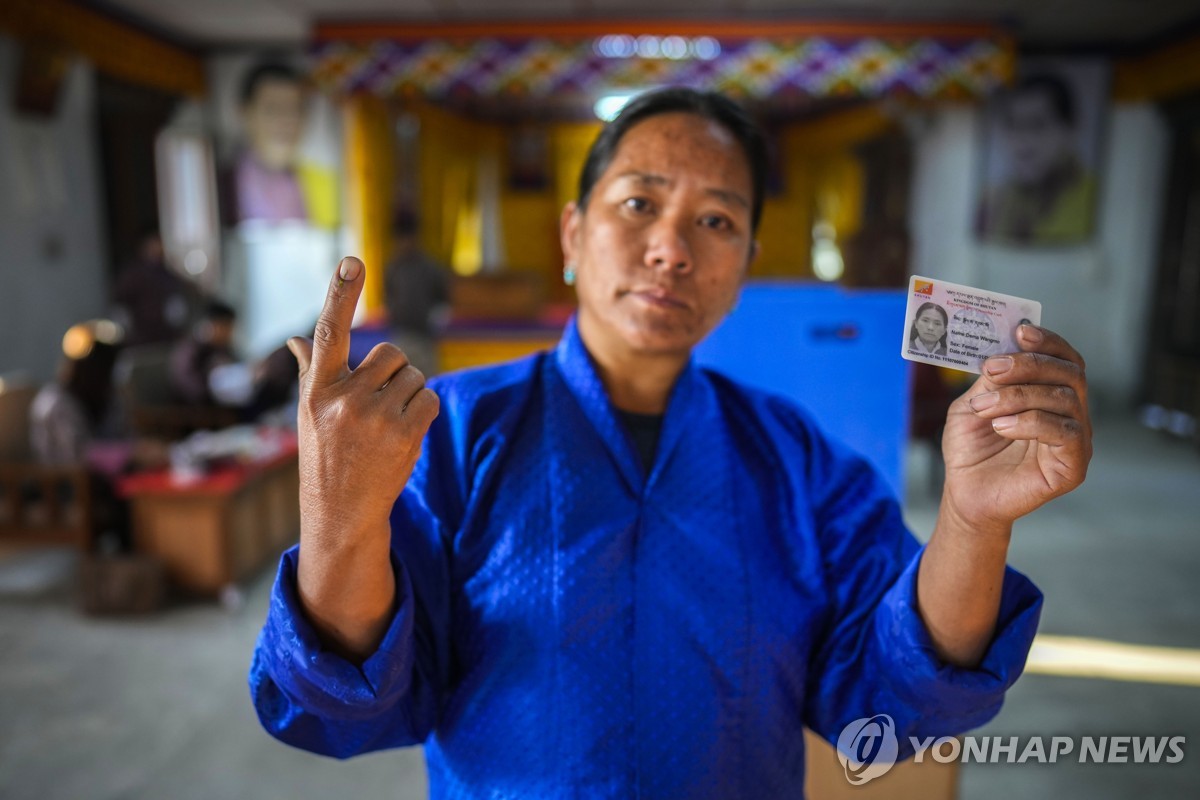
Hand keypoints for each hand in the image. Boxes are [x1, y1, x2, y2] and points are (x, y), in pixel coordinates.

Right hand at [288, 256, 439, 550]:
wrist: (342, 512)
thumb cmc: (325, 455)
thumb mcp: (309, 413)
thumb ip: (310, 371)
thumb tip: (295, 340)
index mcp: (317, 388)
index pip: (330, 331)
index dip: (342, 293)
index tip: (352, 260)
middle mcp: (343, 398)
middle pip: (392, 353)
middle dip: (393, 373)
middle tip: (378, 404)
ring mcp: (374, 416)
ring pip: (415, 376)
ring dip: (409, 395)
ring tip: (386, 425)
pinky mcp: (404, 433)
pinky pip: (430, 398)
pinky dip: (424, 411)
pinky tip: (404, 433)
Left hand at [940, 324, 1091, 534]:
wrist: (966, 494)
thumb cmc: (971, 450)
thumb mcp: (972, 405)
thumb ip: (990, 380)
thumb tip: (1004, 350)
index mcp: (1050, 394)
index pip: (1064, 359)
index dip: (1048, 341)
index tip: (1020, 331)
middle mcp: (1070, 414)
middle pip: (1070, 373)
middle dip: (1028, 365)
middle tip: (992, 369)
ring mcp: (1076, 439)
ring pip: (1065, 399)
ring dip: (1018, 396)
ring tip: (984, 407)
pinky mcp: (1074, 465)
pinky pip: (1065, 432)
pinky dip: (1030, 422)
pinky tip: (1002, 427)